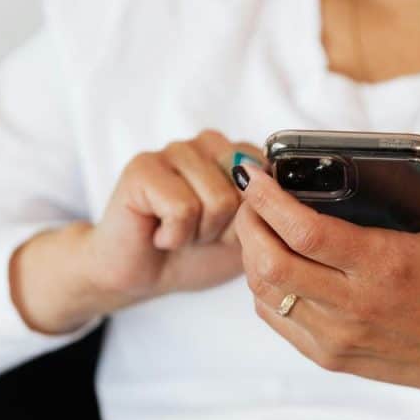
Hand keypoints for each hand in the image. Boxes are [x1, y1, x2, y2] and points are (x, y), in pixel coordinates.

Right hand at [11, 130, 262, 334]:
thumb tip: (276, 191)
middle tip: (200, 233)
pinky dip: (175, 235)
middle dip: (228, 227)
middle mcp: (208, 143)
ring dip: (199, 233)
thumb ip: (270, 210)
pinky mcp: (143, 167)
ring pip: (217, 200)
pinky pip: (183, 208)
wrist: (144, 277)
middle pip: (247, 190)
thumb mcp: (249, 235)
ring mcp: (174, 150)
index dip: (253, 219)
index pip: (271, 178)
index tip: (228, 229)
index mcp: (238, 153)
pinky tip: (160, 234)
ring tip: (180, 232)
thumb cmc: (197, 253)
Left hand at [234, 142, 419, 419]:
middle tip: (250, 197)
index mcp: (384, 266)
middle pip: (271, 264)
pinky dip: (262, 287)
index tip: (255, 175)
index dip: (269, 201)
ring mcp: (337, 336)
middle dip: (249, 223)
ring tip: (256, 225)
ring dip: (250, 254)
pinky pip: (274, 318)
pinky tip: (270, 263)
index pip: (307, 233)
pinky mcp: (327, 356)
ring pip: (265, 292)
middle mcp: (355, 305)